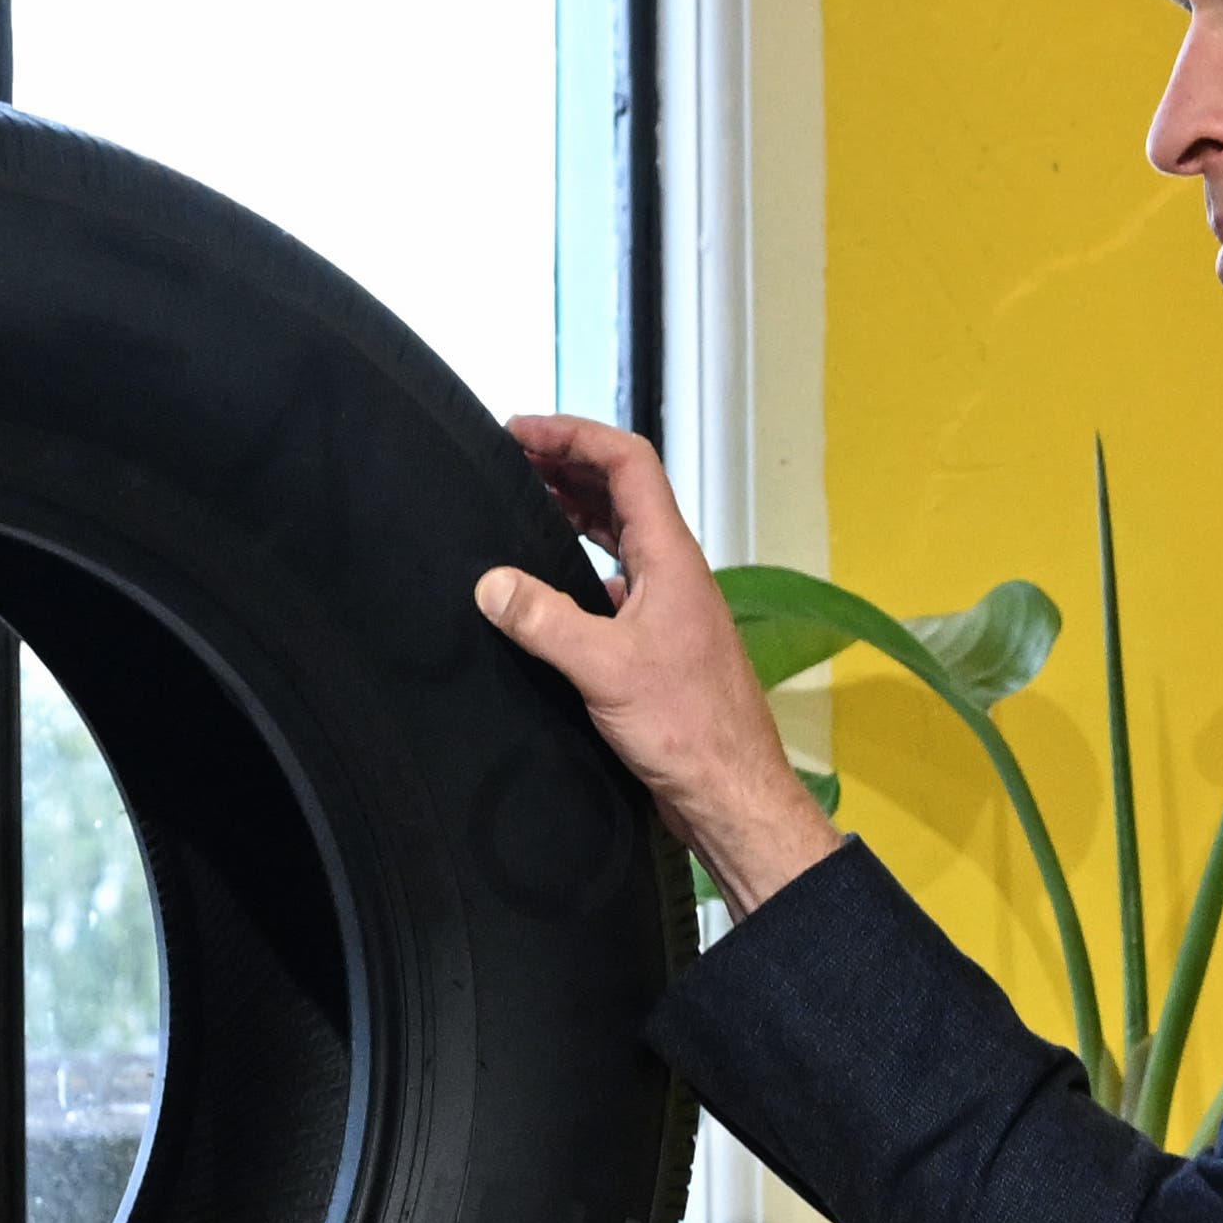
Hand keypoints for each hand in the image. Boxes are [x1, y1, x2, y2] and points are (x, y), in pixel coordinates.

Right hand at [476, 414, 841, 913]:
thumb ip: (544, 620)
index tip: (522, 432)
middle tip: (512, 458)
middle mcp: (674, 572)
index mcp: (671, 558)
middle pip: (623, 492)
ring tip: (524, 502)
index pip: (628, 464)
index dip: (574, 436)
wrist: (731, 791)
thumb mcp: (603, 669)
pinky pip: (618, 583)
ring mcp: (670, 607)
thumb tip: (490, 583)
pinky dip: (581, 566)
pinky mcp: (661, 643)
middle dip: (568, 466)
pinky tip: (549, 584)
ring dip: (576, 511)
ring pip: (622, 536)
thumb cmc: (688, 728)